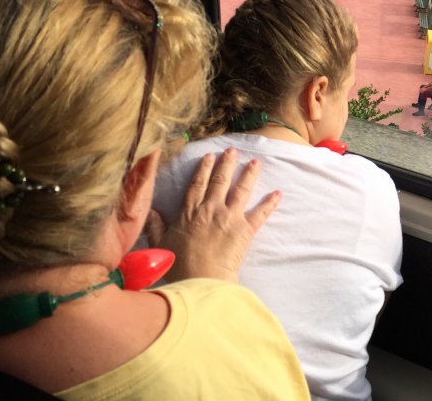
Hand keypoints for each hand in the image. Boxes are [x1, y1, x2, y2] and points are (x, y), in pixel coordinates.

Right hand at [146, 148, 280, 282]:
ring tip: (255, 162)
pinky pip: (260, 213)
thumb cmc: (178, 266)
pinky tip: (278, 193)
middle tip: (232, 151)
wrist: (201, 281)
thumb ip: (156, 226)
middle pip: (220, 181)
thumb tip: (152, 211)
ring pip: (241, 190)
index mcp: (190, 212)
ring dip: (249, 174)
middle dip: (226, 164)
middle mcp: (211, 209)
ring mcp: (230, 218)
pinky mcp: (245, 230)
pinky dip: (270, 203)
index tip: (209, 156)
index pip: (198, 184)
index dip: (204, 169)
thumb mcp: (161, 244)